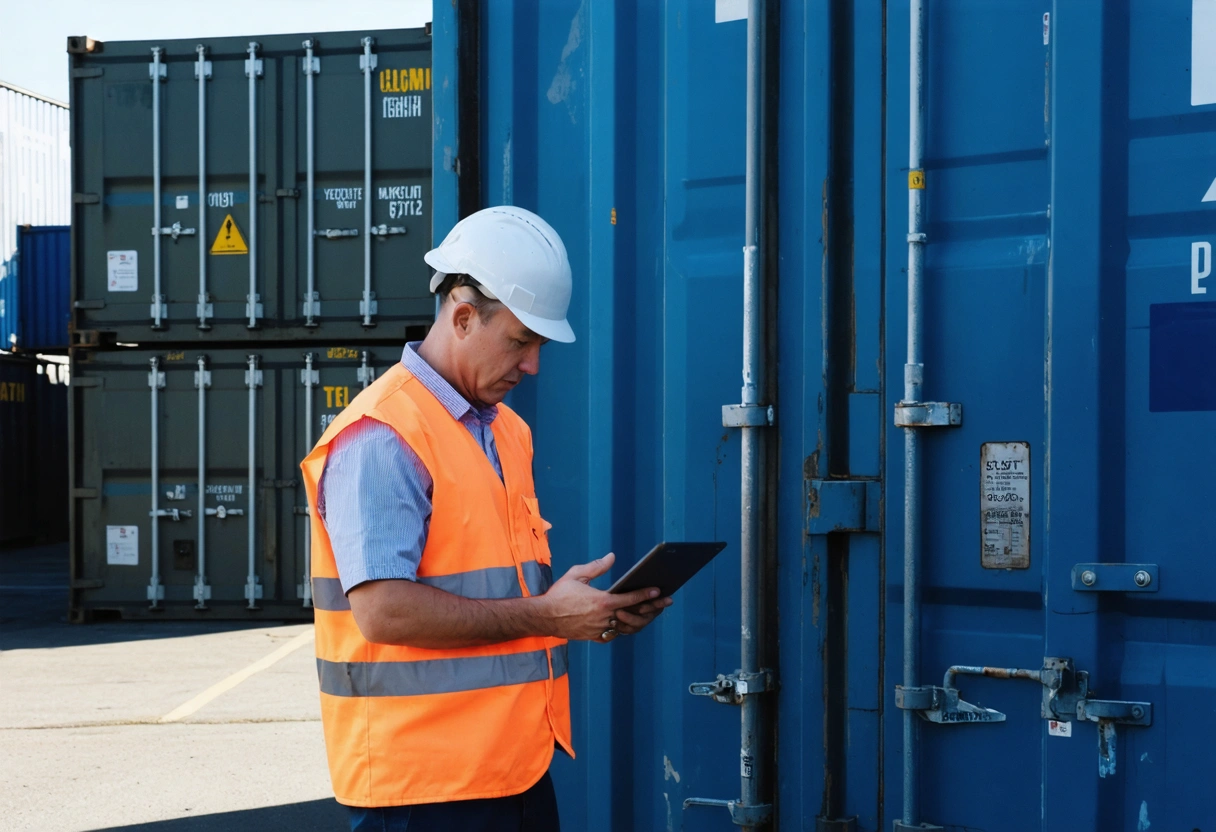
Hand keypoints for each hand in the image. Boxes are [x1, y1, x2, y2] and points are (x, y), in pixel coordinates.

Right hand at [539, 553, 660, 641]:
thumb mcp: (576, 575)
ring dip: (640, 620)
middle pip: (634, 615)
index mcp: (601, 602)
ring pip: (626, 628)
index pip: (630, 598)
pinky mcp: (593, 637)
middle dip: (652, 608)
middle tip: (665, 603)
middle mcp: (603, 618)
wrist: (543, 617)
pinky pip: (614, 635)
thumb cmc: (559, 594)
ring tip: (651, 613)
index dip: (646, 594)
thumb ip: (596, 566)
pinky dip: (623, 629)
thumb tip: (612, 557)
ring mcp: (599, 630)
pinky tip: (629, 622)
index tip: (659, 590)